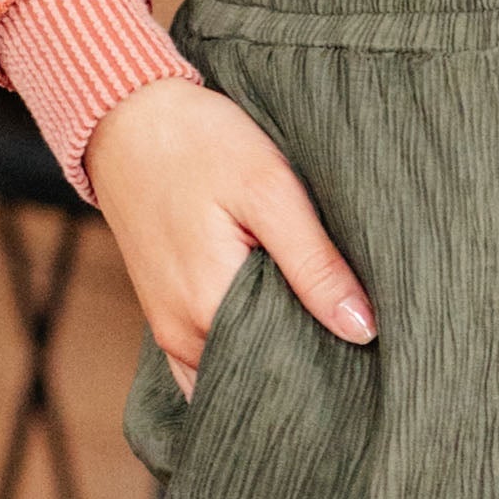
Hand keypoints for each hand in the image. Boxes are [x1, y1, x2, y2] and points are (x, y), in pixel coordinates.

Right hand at [85, 73, 375, 390]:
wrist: (125, 116)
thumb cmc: (200, 142)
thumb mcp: (270, 190)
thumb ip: (316, 264)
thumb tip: (363, 330)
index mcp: (211, 311)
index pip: (289, 375)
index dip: (335, 370)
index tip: (373, 358)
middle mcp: (184, 337)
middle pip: (262, 383)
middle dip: (309, 374)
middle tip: (358, 353)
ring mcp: (169, 332)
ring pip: (236, 377)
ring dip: (276, 367)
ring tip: (322, 342)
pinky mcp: (165, 317)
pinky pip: (207, 366)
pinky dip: (243, 361)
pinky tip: (276, 338)